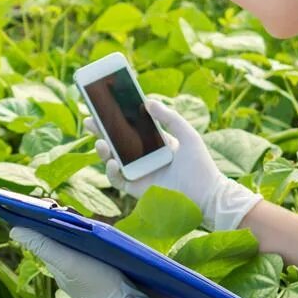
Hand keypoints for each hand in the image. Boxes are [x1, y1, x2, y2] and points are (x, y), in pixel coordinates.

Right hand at [84, 97, 262, 232]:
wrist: (207, 196)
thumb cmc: (200, 166)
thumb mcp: (187, 135)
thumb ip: (169, 117)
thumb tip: (148, 101)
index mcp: (155, 143)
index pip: (131, 128)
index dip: (117, 119)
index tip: (105, 107)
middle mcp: (144, 157)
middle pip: (117, 142)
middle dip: (102, 131)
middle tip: (90, 121)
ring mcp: (139, 173)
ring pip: (113, 160)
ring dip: (103, 151)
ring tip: (100, 142)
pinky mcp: (136, 188)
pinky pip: (117, 179)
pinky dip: (112, 171)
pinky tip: (113, 163)